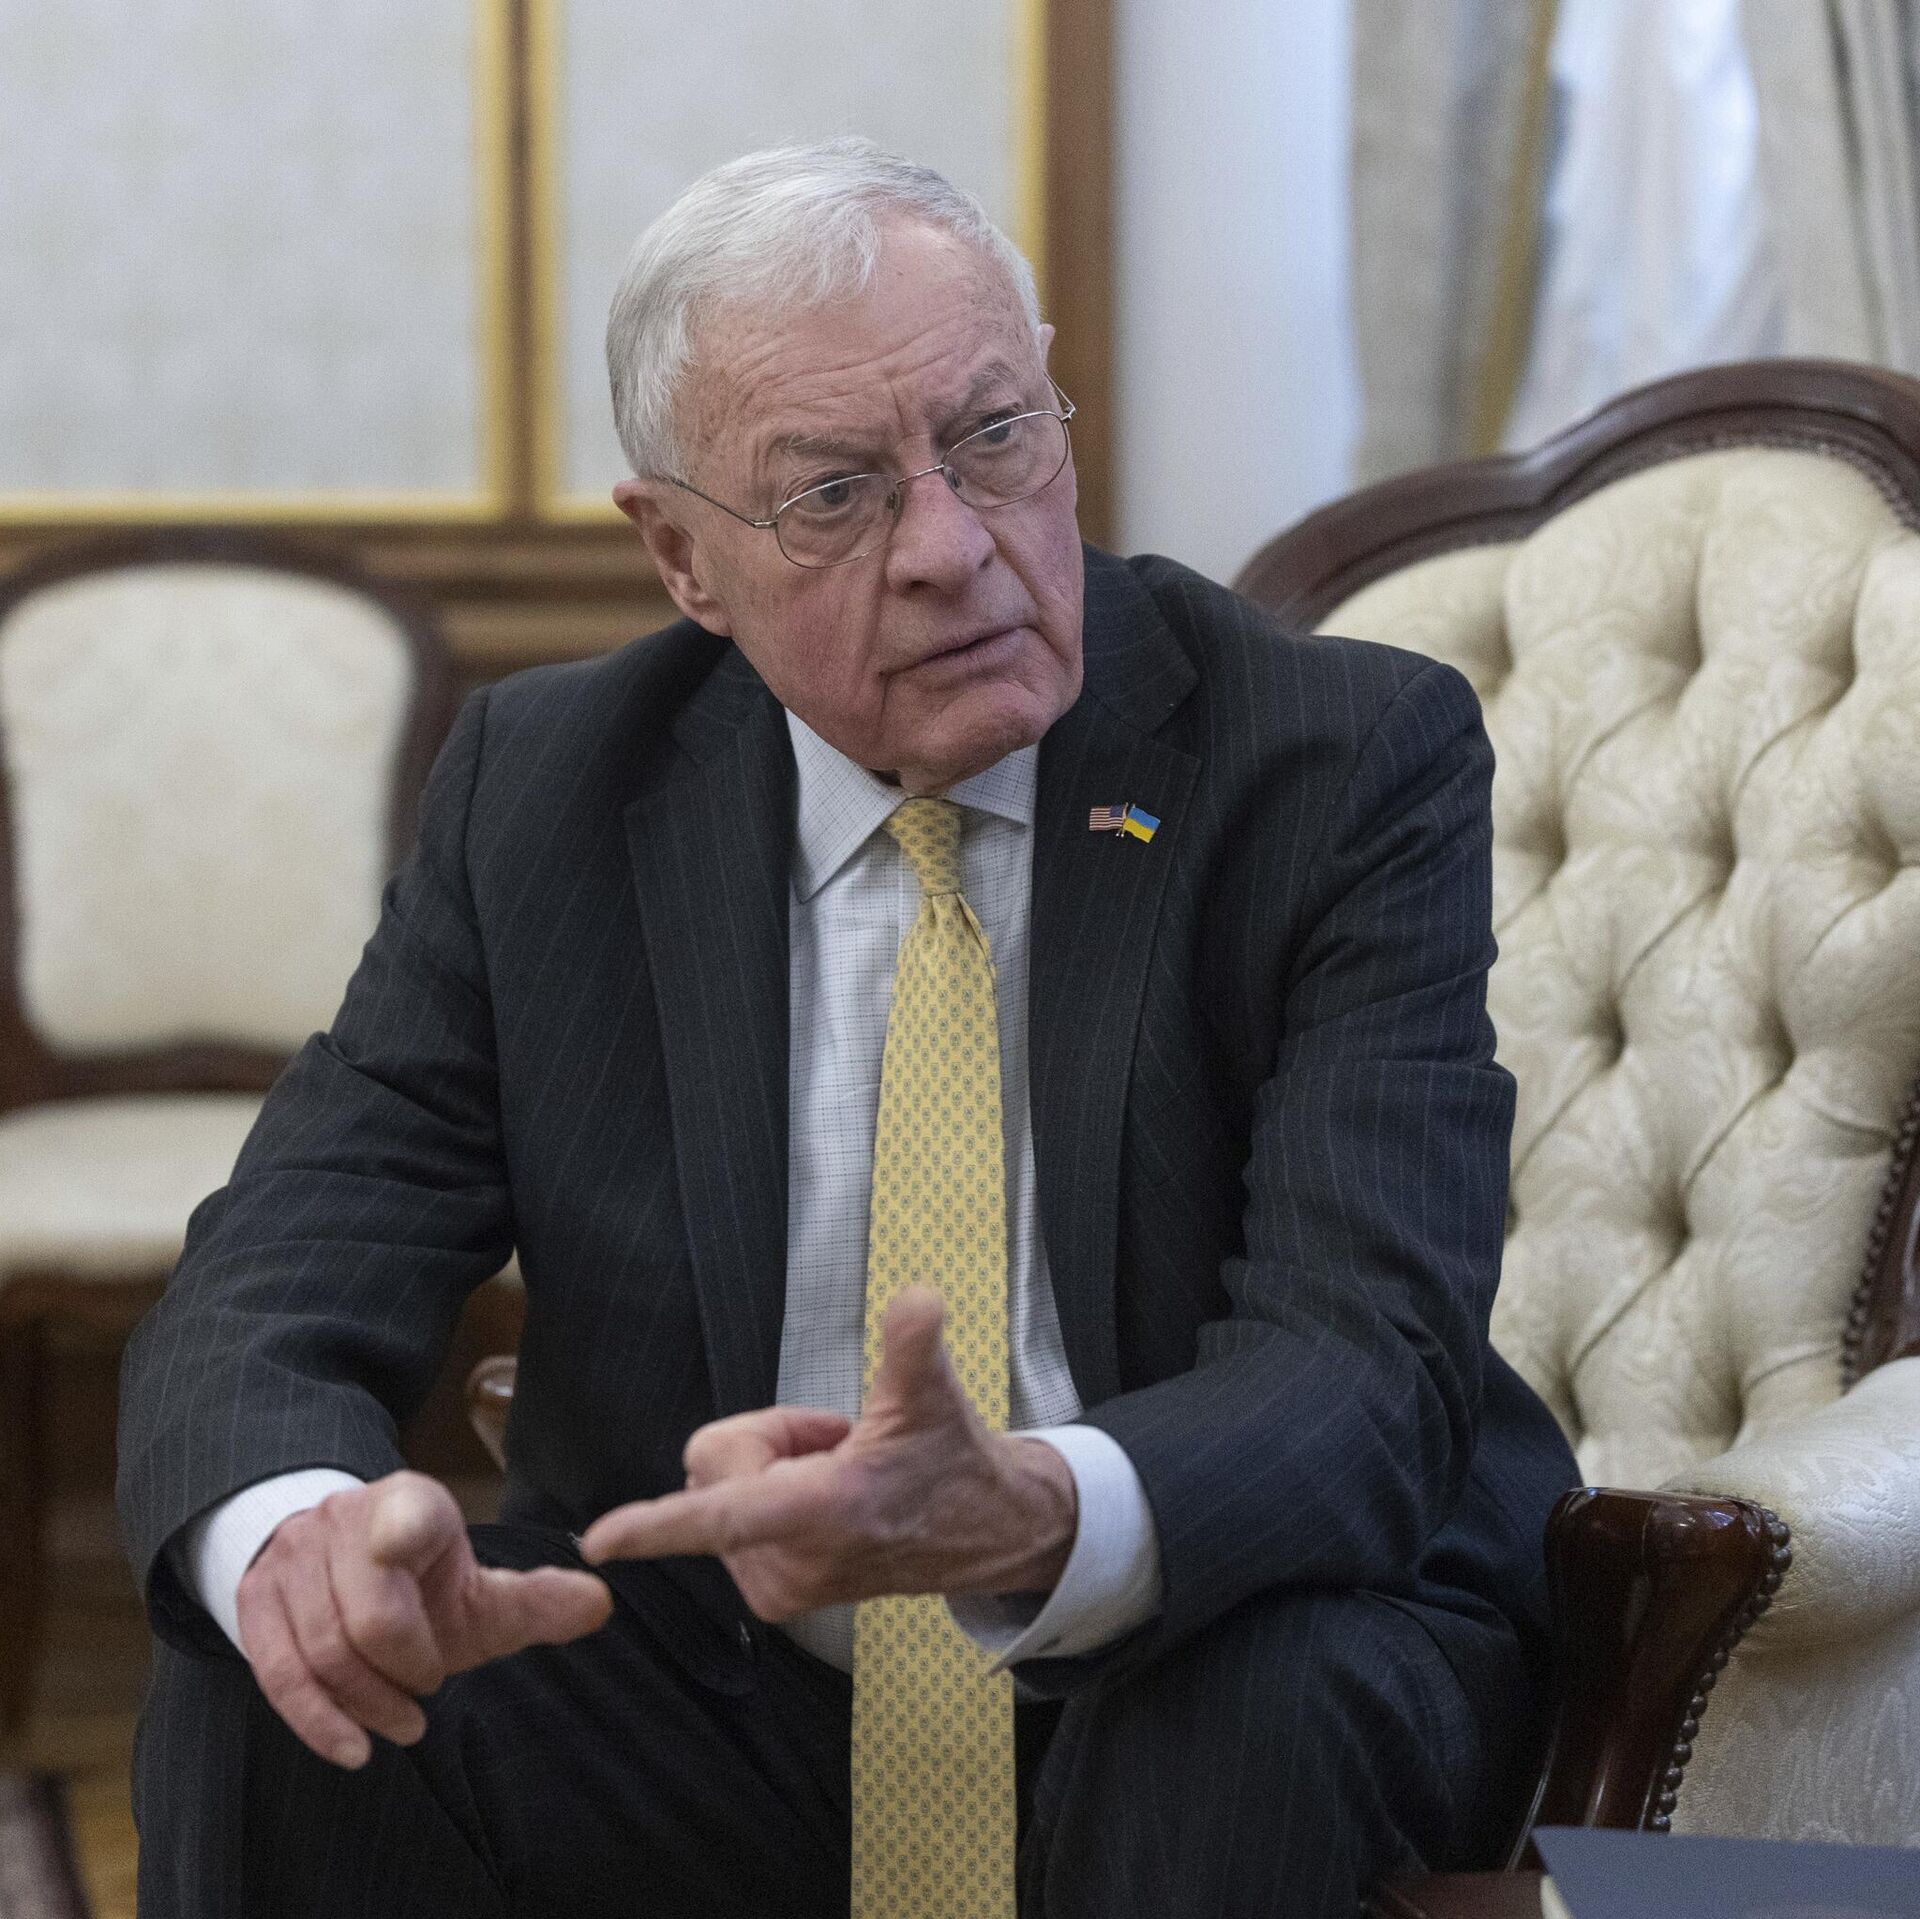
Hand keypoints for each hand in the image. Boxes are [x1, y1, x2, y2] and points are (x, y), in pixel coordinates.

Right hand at [235, 1469, 611, 1770]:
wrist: (341, 1560)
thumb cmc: (421, 1583)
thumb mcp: (477, 1587)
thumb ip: (535, 1599)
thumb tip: (601, 1603)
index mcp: (411, 1504)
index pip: (406, 1515)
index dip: (400, 1534)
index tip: (401, 1552)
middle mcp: (345, 1518)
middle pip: (368, 1617)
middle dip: (404, 1670)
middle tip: (428, 1695)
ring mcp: (293, 1555)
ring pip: (321, 1650)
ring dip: (365, 1704)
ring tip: (402, 1723)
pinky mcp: (255, 1597)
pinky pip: (277, 1671)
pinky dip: (315, 1720)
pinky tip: (351, 1748)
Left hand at [579, 1287, 1077, 1619]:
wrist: (980, 1532)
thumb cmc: (950, 1459)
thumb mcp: (934, 1394)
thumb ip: (915, 1342)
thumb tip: (917, 1298)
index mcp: (825, 1511)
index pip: (726, 1516)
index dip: (659, 1524)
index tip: (599, 1541)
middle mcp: (793, 1561)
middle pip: (714, 1465)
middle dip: (765, 1438)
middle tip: (835, 1442)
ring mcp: (780, 1586)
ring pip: (716, 1491)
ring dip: (769, 1469)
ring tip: (837, 1472)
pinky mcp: (774, 1597)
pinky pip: (726, 1523)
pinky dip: (766, 1498)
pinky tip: (823, 1497)